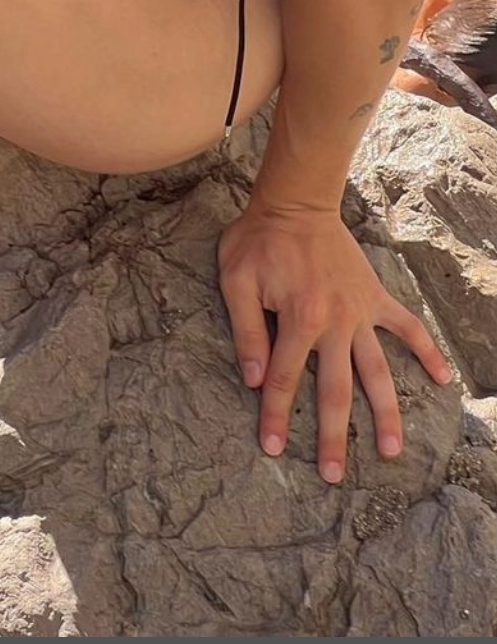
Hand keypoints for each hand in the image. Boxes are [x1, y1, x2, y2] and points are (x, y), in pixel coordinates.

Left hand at [218, 200, 454, 481]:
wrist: (296, 202)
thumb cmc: (259, 239)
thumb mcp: (236, 279)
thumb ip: (246, 330)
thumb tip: (253, 380)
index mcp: (298, 318)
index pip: (282, 379)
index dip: (274, 416)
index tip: (271, 449)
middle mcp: (335, 322)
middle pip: (334, 390)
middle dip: (333, 436)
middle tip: (333, 476)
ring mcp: (360, 311)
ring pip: (377, 371)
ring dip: (385, 412)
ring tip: (391, 451)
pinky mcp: (376, 297)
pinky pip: (407, 326)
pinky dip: (427, 350)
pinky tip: (444, 378)